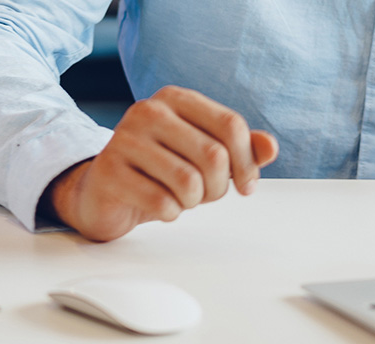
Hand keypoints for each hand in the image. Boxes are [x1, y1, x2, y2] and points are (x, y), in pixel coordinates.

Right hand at [48, 86, 278, 241]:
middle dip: (218, 187)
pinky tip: (159, 206)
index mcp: (174, 98)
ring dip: (193, 201)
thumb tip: (270, 148)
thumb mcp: (204, 156)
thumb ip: (242, 149)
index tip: (246, 185)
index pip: (230, 125)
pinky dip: (170, 213)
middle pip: (214, 155)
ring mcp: (124, 139)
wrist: (103, 192)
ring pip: (188, 182)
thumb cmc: (160, 171)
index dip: (248, 162)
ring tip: (181, 199)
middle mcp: (147, 111)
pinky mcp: (109, 172)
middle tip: (205, 195)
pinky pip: (162, 203)